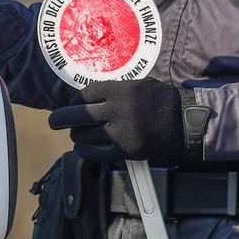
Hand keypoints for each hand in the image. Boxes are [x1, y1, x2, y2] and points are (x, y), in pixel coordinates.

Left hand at [47, 78, 185, 163]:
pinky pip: (95, 153)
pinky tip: (83, 147)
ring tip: (76, 133)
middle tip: (53, 121)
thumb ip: (113, 89)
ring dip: (76, 135)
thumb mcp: (138, 85)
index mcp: (121, 90)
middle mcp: (118, 110)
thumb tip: (85, 97)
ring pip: (84, 135)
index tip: (72, 104)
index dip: (74, 100)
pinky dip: (84, 150)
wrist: (184, 123)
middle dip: (60, 118)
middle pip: (78, 115)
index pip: (85, 94)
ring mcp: (121, 133)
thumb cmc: (159, 101)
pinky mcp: (125, 152)